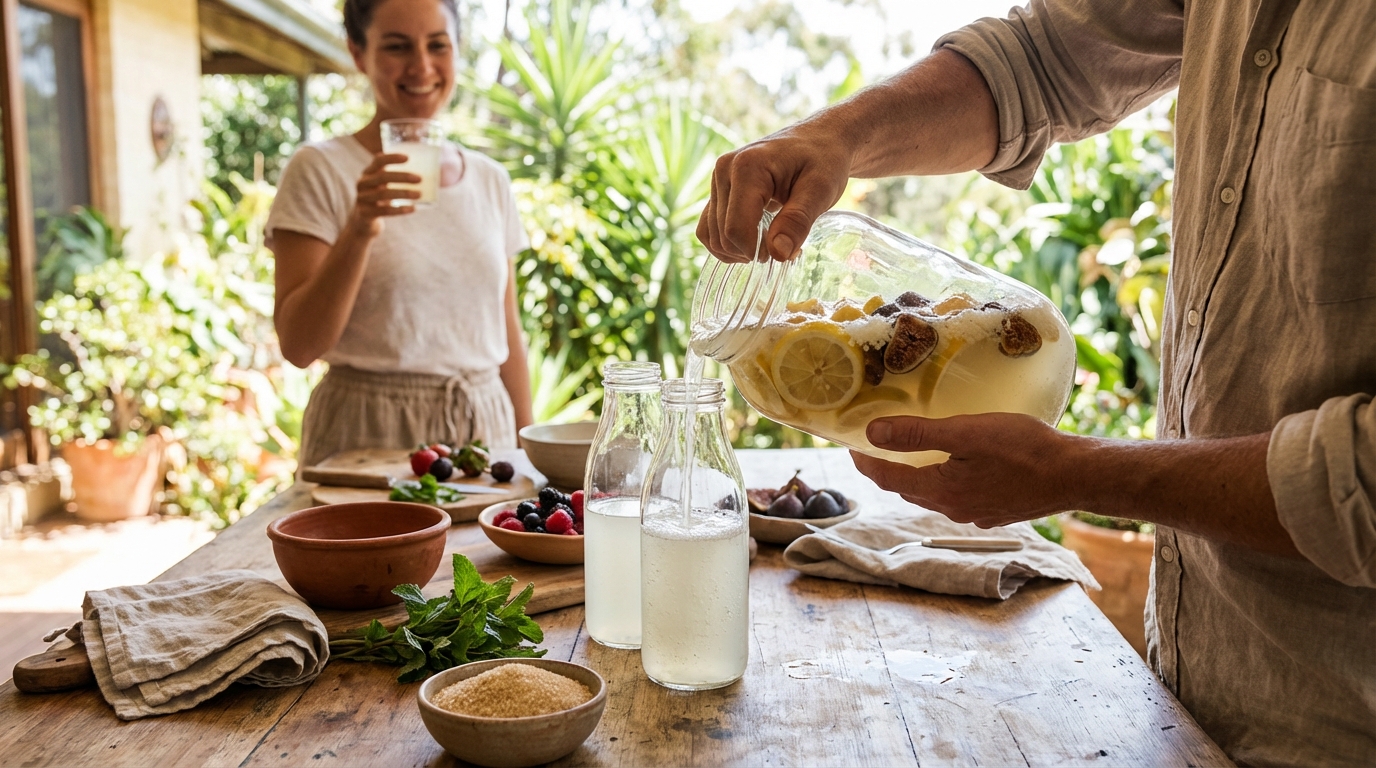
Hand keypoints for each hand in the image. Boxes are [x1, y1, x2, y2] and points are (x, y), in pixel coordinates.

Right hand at [347, 153, 421, 236]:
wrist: (363, 223)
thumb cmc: (380, 200)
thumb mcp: (384, 187)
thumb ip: (397, 179)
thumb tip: (427, 177)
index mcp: (368, 173)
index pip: (378, 161)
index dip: (392, 158)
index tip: (408, 158)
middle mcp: (362, 183)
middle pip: (383, 177)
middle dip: (402, 177)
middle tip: (420, 179)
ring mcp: (362, 198)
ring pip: (383, 194)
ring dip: (403, 193)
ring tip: (419, 194)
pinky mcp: (365, 213)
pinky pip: (384, 211)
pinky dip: (400, 209)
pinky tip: (413, 208)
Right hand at [696, 120, 853, 262]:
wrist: (820, 139)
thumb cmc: (824, 159)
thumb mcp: (821, 190)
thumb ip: (798, 221)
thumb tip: (777, 254)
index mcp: (747, 167)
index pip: (735, 229)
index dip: (757, 252)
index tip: (786, 250)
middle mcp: (724, 170)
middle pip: (723, 235)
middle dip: (751, 252)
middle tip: (785, 246)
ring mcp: (718, 179)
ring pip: (711, 235)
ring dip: (738, 251)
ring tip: (771, 243)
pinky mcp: (719, 189)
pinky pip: (709, 228)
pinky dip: (727, 244)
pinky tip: (755, 241)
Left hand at [849, 413, 1076, 527]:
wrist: (1075, 475)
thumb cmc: (1023, 449)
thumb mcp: (965, 432)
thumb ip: (917, 434)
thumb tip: (873, 435)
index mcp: (941, 490)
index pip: (888, 479)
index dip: (866, 463)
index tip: (850, 446)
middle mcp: (954, 509)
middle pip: (908, 489)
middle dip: (889, 469)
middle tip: (877, 446)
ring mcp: (976, 514)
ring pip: (934, 494)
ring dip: (918, 476)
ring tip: (912, 452)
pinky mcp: (996, 512)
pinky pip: (959, 497)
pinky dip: (946, 480)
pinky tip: (957, 465)